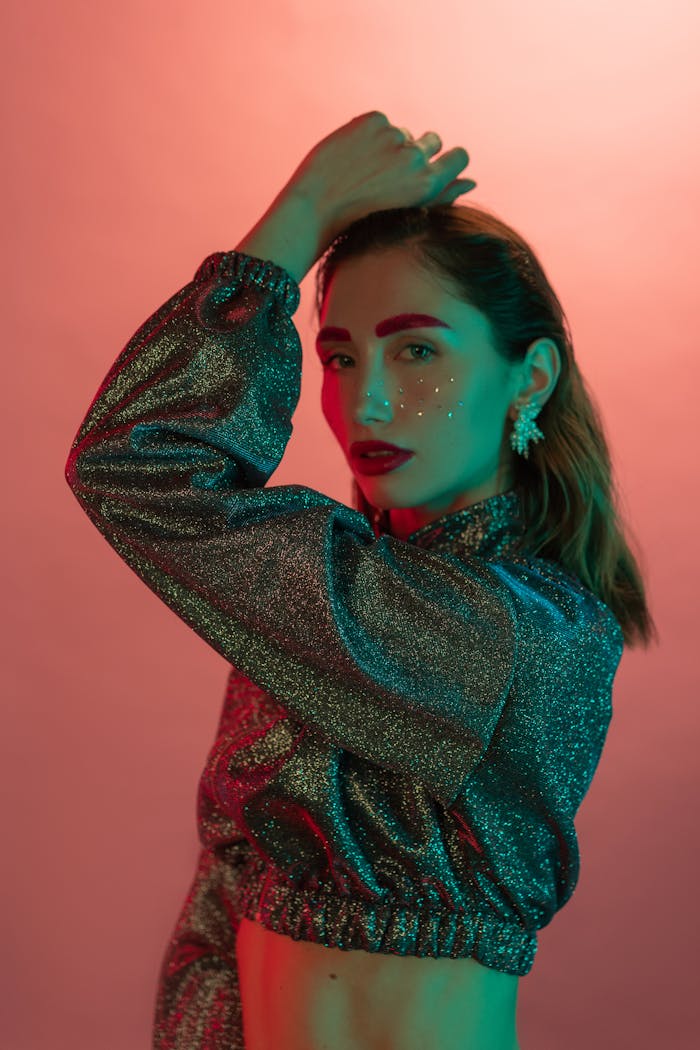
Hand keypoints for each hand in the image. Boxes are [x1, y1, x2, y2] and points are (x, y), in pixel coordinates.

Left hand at [286, 111, 474, 245]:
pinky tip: (352, 155)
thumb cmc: (363, 220)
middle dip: (418, 151)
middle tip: (390, 172)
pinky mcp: (372, 121)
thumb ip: (442, 196)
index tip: (434, 165)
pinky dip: (368, 134)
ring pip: (403, 133)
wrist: (316, 209)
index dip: (448, 159)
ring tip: (364, 170)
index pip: (460, 157)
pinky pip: (380, 122)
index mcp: (428, 184)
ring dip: (390, 145)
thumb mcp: (408, 212)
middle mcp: (415, 157)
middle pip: (433, 141)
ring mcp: (393, 136)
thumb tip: (472, 182)